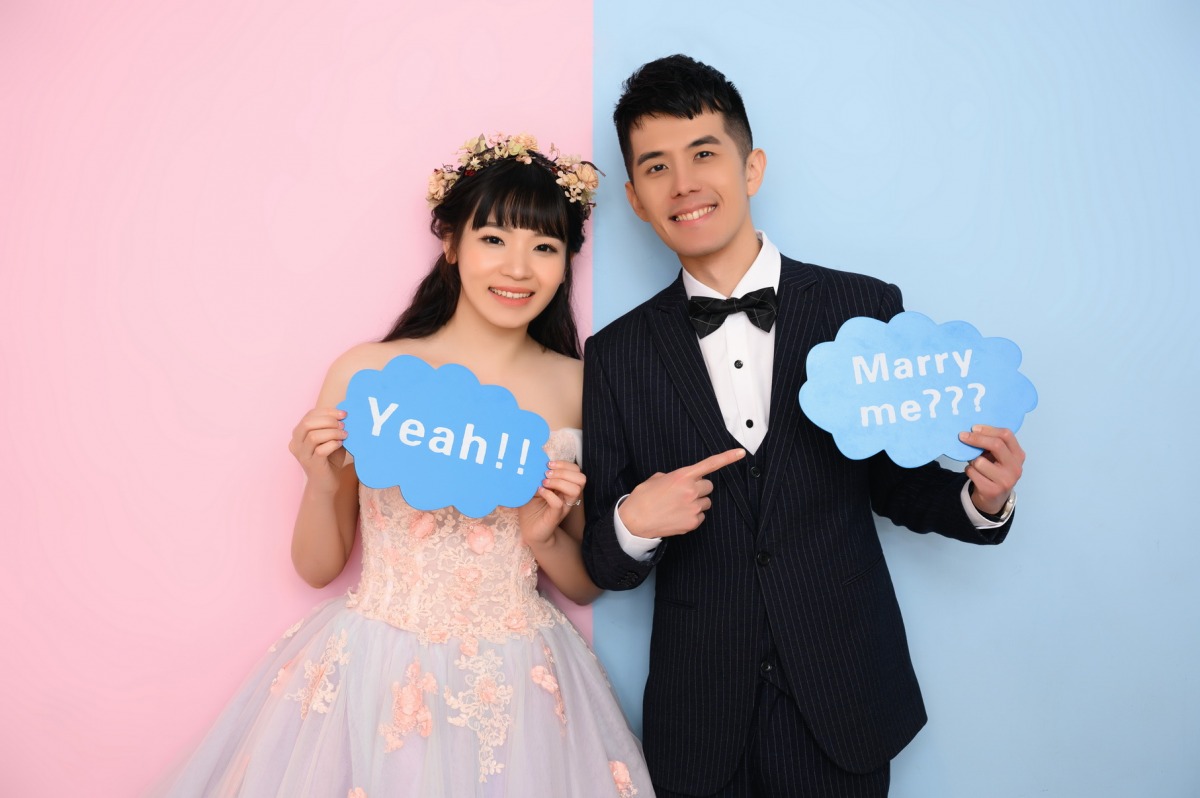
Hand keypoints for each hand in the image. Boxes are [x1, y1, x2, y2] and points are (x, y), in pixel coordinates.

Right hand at [289, 408, 348, 493]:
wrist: (326, 484)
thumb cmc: (329, 459)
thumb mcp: (331, 438)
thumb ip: (333, 426)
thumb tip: (343, 413)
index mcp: (298, 434)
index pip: (309, 415)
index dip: (327, 411)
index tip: (343, 413)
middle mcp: (296, 443)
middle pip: (308, 423)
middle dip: (329, 421)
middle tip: (343, 425)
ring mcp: (302, 455)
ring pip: (313, 436)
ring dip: (332, 433)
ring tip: (344, 435)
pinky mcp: (311, 465)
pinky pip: (321, 450)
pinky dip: (333, 444)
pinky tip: (340, 444)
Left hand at [519, 460, 585, 548]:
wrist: (530, 530)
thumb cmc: (532, 507)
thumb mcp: (534, 487)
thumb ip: (537, 476)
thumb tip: (535, 462)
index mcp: (565, 486)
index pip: (576, 470)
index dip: (565, 464)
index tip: (548, 464)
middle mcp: (568, 496)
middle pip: (581, 478)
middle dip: (563, 472)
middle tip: (546, 474)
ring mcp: (564, 506)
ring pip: (575, 490)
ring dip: (559, 482)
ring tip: (544, 483)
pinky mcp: (555, 516)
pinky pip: (559, 503)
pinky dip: (549, 494)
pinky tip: (540, 491)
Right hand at [618, 448, 745, 537]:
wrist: (634, 521)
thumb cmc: (643, 498)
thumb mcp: (656, 478)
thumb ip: (674, 477)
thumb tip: (680, 481)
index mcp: (682, 476)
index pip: (710, 464)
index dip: (728, 457)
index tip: (741, 452)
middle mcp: (691, 490)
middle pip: (708, 486)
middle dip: (699, 488)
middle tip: (683, 493)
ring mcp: (693, 507)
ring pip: (706, 502)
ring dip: (697, 502)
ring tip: (679, 506)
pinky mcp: (693, 522)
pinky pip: (701, 515)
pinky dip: (692, 515)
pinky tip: (678, 516)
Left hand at [959, 425, 1023, 514]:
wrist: (994, 498)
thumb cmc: (994, 471)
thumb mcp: (998, 457)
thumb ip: (991, 445)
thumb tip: (972, 431)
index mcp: (1018, 455)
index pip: (1006, 435)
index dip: (988, 429)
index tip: (973, 428)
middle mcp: (1015, 468)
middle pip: (996, 445)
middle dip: (976, 439)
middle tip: (962, 436)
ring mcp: (1005, 480)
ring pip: (979, 461)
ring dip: (971, 460)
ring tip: (974, 464)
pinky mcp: (992, 490)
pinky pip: (972, 473)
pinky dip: (968, 470)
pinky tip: (973, 473)